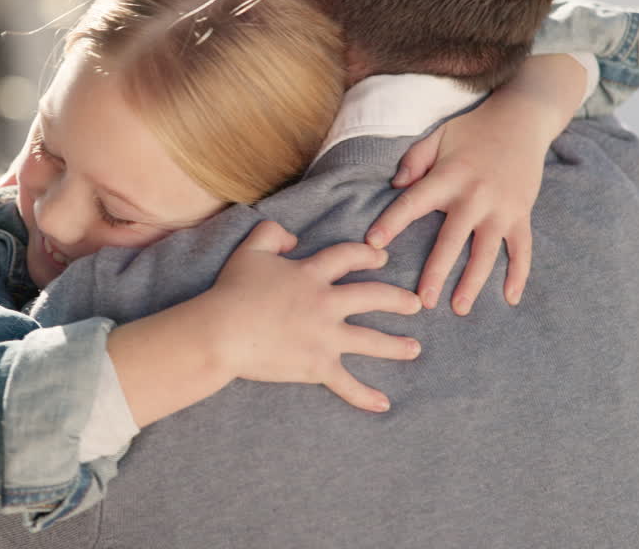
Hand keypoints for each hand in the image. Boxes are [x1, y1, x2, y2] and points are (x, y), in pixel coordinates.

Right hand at [207, 221, 422, 411]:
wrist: (223, 331)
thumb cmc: (232, 291)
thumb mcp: (250, 250)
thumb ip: (272, 233)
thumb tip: (294, 238)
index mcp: (311, 274)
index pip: (349, 257)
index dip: (368, 255)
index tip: (382, 258)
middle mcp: (326, 303)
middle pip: (373, 297)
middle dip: (398, 300)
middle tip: (416, 304)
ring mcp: (325, 337)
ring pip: (371, 340)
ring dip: (396, 345)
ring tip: (414, 348)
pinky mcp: (317, 365)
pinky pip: (347, 384)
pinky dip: (365, 396)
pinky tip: (383, 404)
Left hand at [364, 99, 546, 314]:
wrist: (524, 119)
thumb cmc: (473, 129)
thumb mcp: (438, 136)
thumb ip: (413, 161)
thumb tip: (395, 187)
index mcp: (448, 177)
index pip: (413, 203)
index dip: (392, 222)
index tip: (373, 244)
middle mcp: (475, 196)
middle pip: (451, 240)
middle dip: (436, 272)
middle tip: (421, 301)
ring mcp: (502, 208)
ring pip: (486, 253)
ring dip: (473, 282)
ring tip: (459, 308)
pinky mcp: (522, 214)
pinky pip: (522, 249)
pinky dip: (519, 274)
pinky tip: (510, 299)